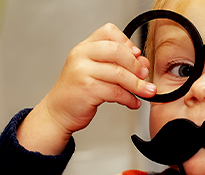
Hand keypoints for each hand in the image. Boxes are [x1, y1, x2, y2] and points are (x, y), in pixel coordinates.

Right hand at [17, 23, 155, 154]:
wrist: (58, 112)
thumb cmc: (77, 91)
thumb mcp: (95, 71)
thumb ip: (118, 64)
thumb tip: (143, 63)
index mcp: (84, 47)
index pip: (109, 31)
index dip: (127, 42)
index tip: (137, 56)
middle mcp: (81, 56)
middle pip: (117, 51)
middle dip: (136, 64)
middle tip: (144, 75)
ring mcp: (82, 71)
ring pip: (119, 73)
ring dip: (137, 84)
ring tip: (146, 91)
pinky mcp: (87, 89)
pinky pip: (116, 91)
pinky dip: (129, 98)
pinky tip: (133, 102)